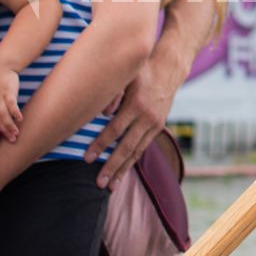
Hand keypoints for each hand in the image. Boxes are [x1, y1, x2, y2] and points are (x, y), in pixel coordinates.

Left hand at [0, 66, 22, 141]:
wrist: (2, 63)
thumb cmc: (0, 77)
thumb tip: (4, 110)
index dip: (0, 129)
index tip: (6, 137)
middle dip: (5, 131)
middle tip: (12, 140)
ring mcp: (0, 96)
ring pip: (4, 115)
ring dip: (10, 125)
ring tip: (16, 133)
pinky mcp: (8, 91)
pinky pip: (11, 104)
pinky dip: (15, 112)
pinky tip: (20, 119)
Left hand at [87, 58, 181, 189]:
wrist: (169, 69)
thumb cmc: (141, 70)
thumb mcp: (127, 75)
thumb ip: (113, 93)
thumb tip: (102, 113)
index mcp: (136, 104)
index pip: (115, 129)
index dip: (100, 145)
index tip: (86, 158)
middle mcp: (147, 117)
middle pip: (126, 147)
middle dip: (112, 166)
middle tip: (99, 183)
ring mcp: (155, 124)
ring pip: (137, 152)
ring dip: (123, 170)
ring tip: (111, 186)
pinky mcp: (158, 128)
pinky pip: (143, 148)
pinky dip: (132, 161)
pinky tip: (123, 172)